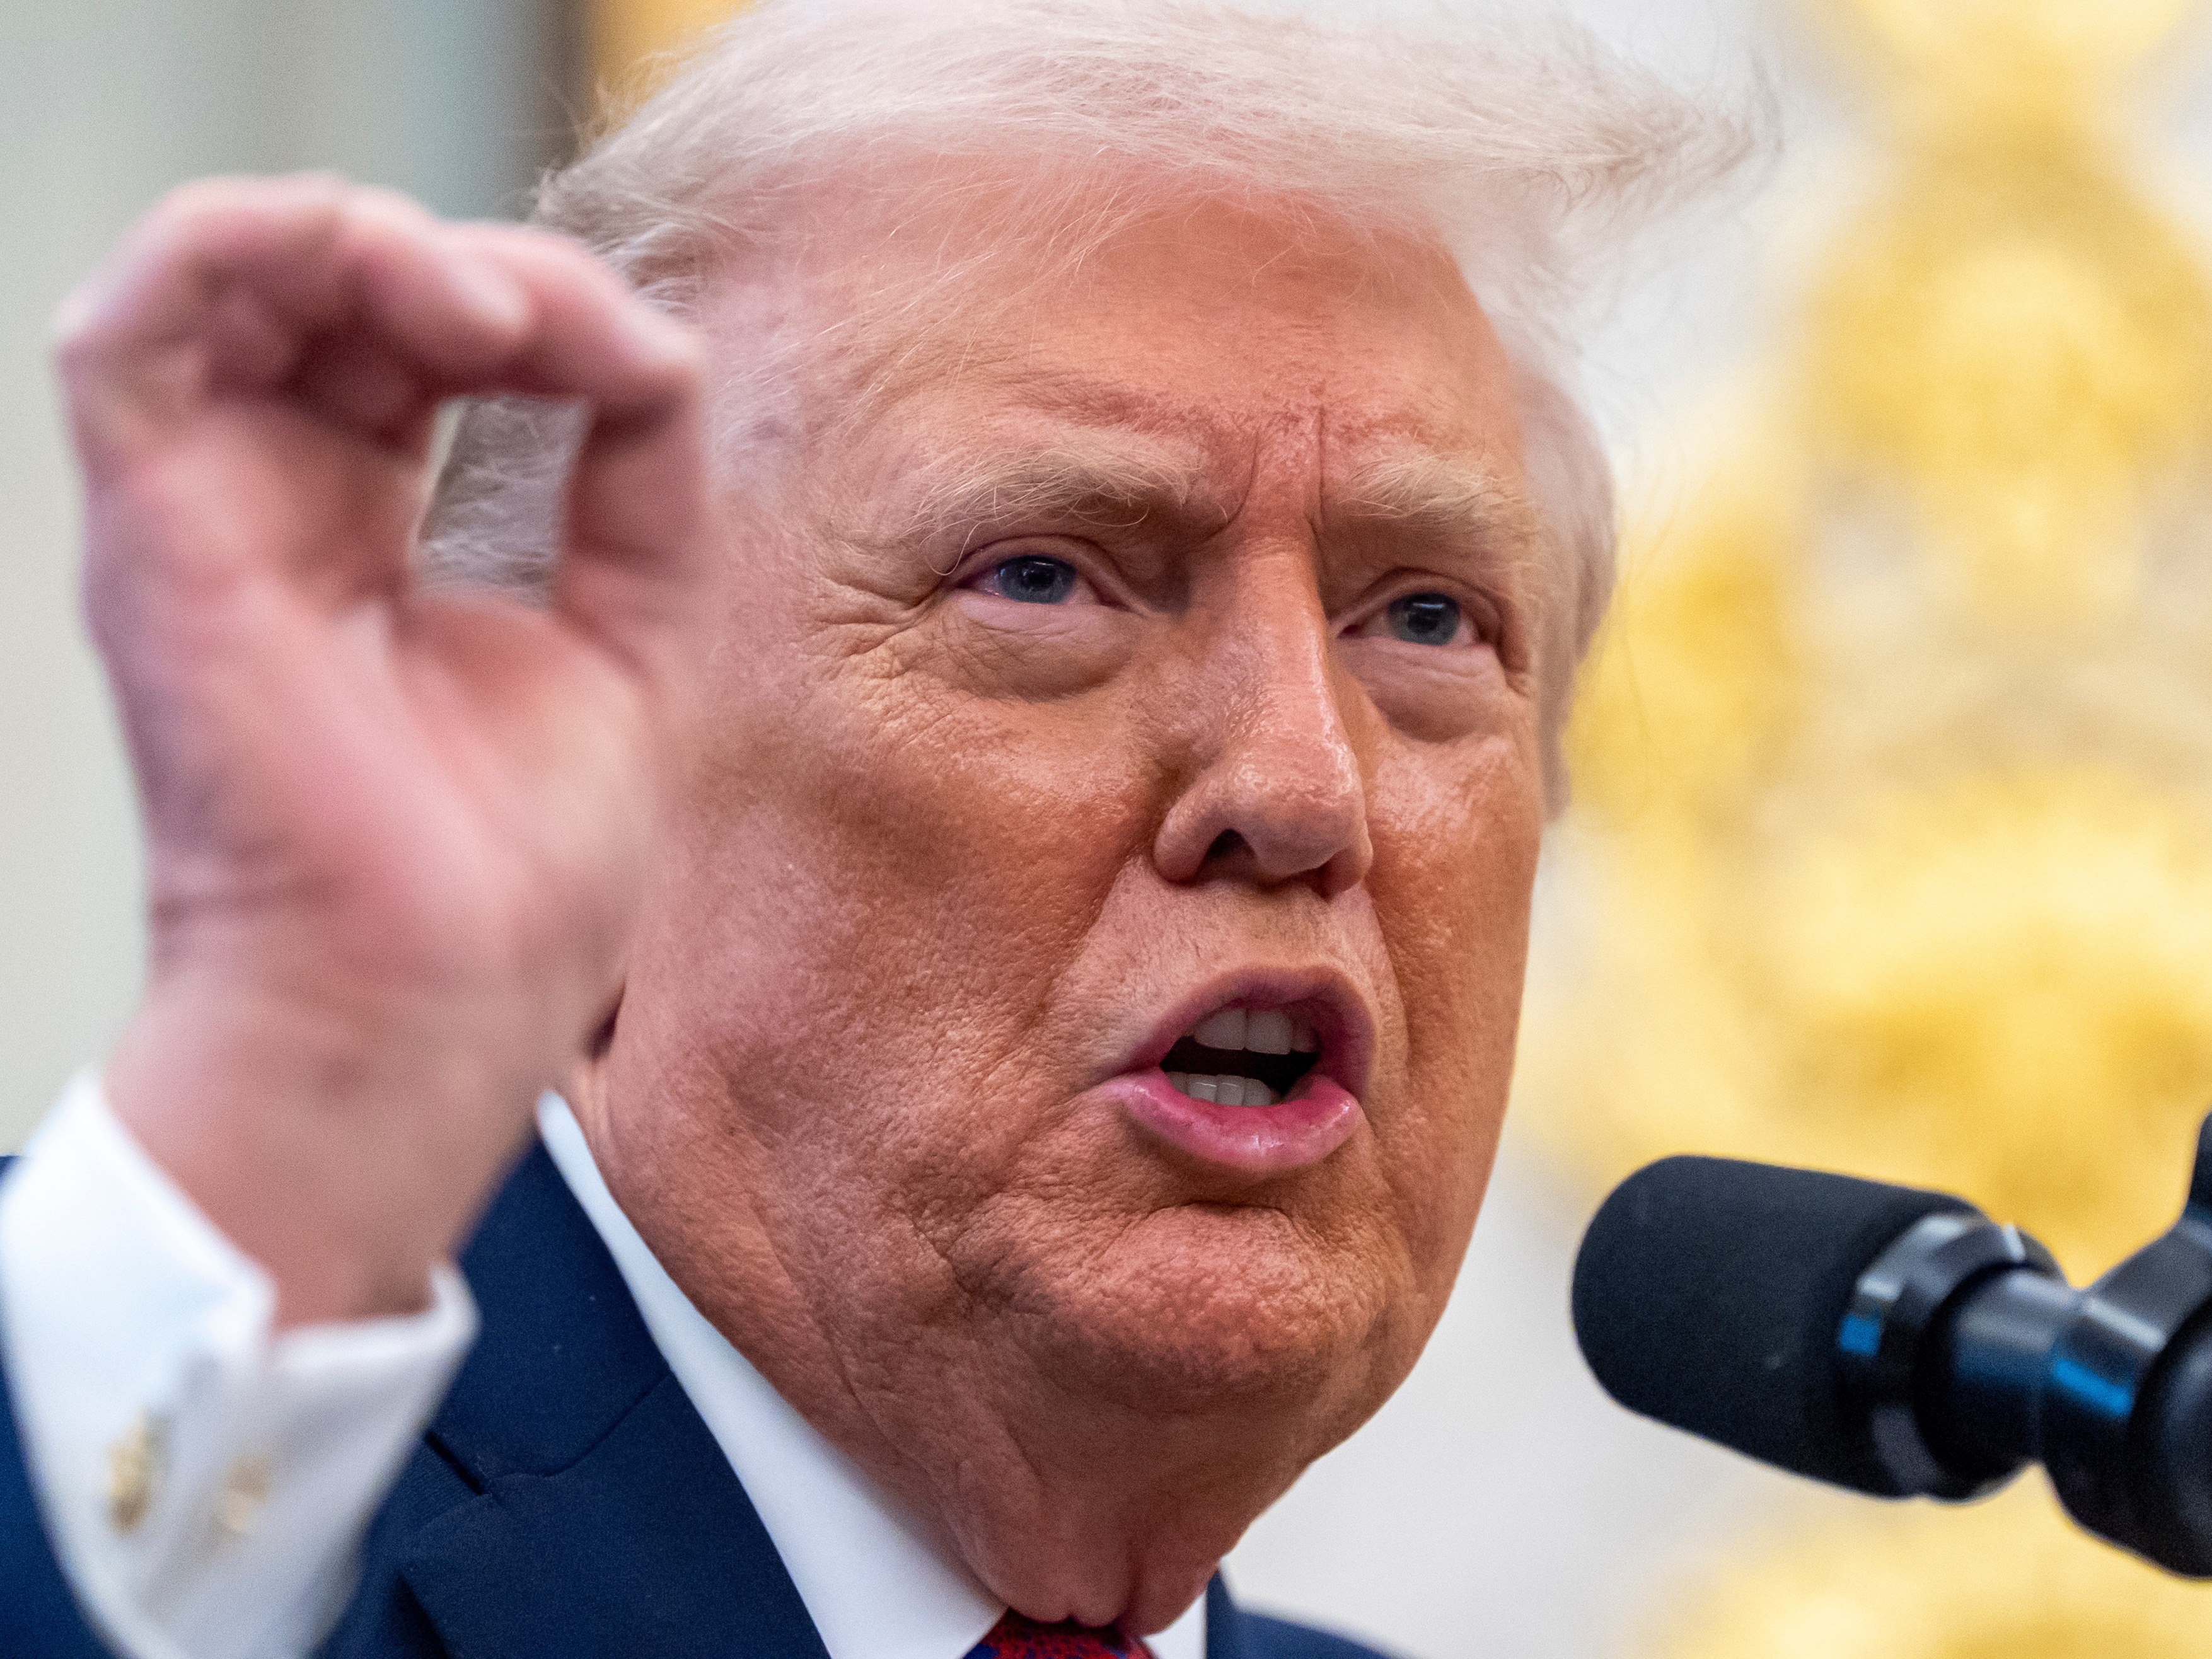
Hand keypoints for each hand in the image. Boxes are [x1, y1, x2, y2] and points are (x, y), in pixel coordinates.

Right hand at [58, 175, 707, 1324]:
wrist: (436, 1013)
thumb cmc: (514, 883)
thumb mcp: (633, 639)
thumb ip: (639, 485)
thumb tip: (651, 349)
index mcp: (362, 537)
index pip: (419, 347)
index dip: (533, 310)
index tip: (638, 369)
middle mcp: (268, 510)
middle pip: (334, 294)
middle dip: (465, 267)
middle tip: (557, 330)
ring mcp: (204, 518)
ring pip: (225, 273)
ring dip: (365, 240)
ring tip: (487, 312)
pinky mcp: (158, 537)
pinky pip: (133, 326)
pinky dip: (253, 250)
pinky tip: (399, 287)